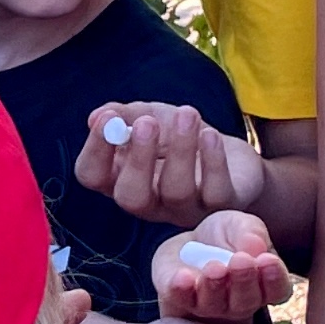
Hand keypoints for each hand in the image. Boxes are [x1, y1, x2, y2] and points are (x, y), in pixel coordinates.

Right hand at [75, 103, 262, 229]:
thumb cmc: (180, 137)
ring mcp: (184, 209)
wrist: (230, 154)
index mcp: (121, 179)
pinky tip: (210, 135)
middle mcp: (149, 201)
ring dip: (180, 150)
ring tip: (187, 114)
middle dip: (137, 159)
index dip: (95, 150)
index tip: (106, 118)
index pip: (93, 176)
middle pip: (131, 196)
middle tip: (146, 123)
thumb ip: (124, 115)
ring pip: (176, 191)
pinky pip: (215, 192)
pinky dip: (213, 162)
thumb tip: (96, 117)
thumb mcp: (150, 116)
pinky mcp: (221, 207)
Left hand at [153, 212, 293, 323]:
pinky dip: (182, 290)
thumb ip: (251, 234)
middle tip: (241, 261)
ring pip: (214, 304)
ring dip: (214, 287)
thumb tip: (256, 247)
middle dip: (244, 280)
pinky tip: (183, 277)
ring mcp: (208, 306)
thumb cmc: (226, 236)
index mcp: (263, 284)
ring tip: (215, 268)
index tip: (268, 260)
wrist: (190, 241)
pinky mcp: (179, 299)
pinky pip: (181, 299)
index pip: (276, 289)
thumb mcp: (242, 225)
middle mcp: (239, 303)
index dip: (274, 277)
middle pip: (246, 301)